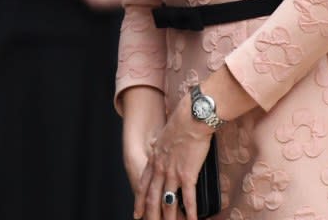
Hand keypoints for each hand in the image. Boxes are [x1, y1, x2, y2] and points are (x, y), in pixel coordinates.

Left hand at [133, 101, 215, 219]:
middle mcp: (160, 168)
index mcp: (154, 159)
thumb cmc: (182, 123)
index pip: (143, 184)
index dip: (139, 201)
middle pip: (152, 197)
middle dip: (150, 215)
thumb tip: (160, 148)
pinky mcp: (188, 174)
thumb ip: (161, 146)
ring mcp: (172, 173)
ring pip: (167, 202)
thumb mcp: (165, 136)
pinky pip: (188, 198)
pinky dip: (190, 212)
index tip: (137, 213)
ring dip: (169, 218)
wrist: (191, 118)